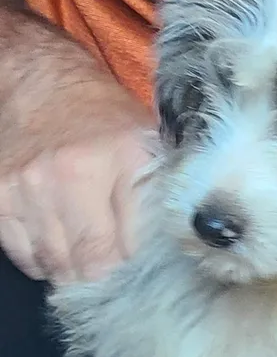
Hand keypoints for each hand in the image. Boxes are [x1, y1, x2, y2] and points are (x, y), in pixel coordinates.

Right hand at [0, 79, 154, 281]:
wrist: (37, 77)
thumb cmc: (102, 117)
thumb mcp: (147, 142)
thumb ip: (158, 194)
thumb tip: (170, 254)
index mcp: (127, 157)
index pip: (139, 245)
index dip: (142, 268)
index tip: (145, 273)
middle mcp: (76, 172)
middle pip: (95, 264)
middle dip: (108, 279)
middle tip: (115, 274)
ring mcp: (32, 186)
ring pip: (59, 266)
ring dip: (75, 272)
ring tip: (86, 255)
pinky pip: (25, 257)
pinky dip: (43, 262)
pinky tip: (57, 242)